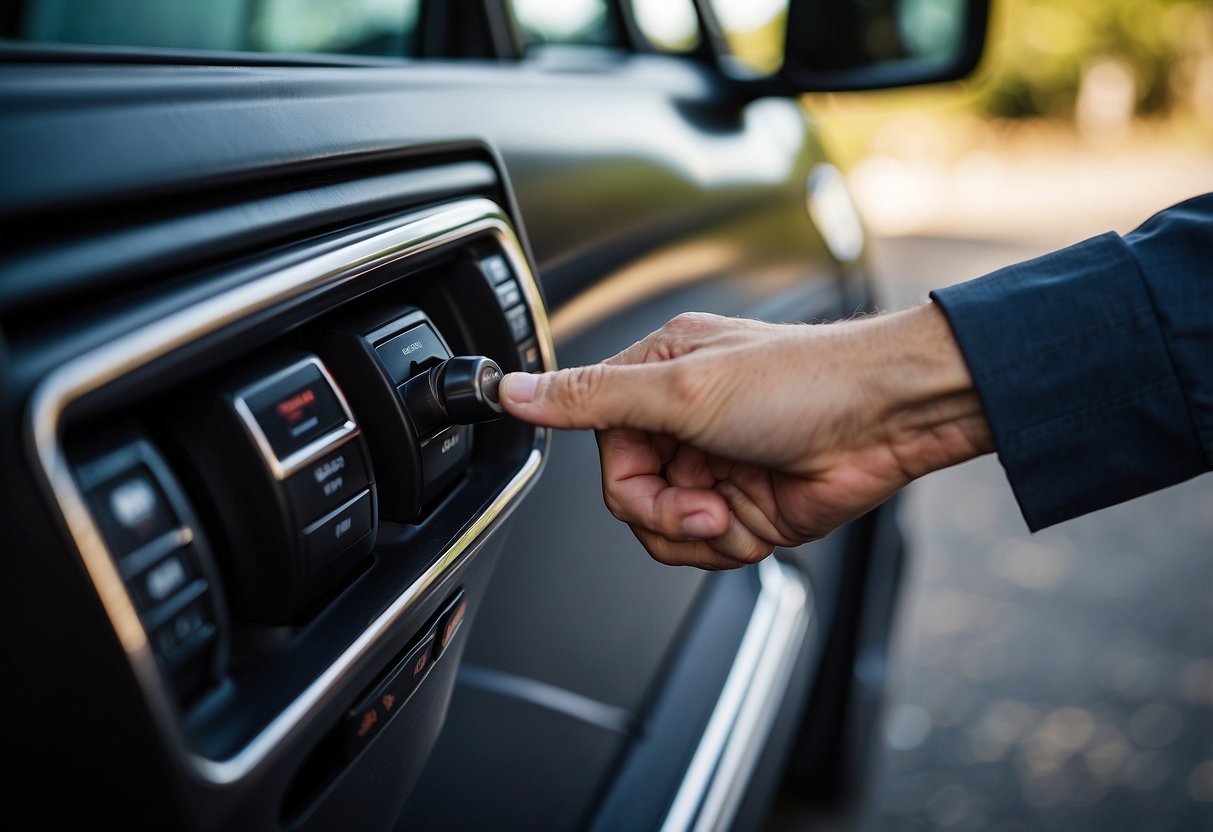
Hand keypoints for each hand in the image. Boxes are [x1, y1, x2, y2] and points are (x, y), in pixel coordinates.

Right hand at [499, 307, 992, 569]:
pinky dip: (730, 544)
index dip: (621, 474)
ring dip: (698, 531)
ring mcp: (711, 467)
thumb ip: (590, 398)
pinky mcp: (742, 507)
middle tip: (701, 499)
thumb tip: (513, 389)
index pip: (596, 441)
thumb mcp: (681, 387)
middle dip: (664, 511)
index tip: (642, 481)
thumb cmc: (802, 382)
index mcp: (656, 377)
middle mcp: (680, 422)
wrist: (887, 421)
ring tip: (733, 507)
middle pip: (628, 496)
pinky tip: (757, 516)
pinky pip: (705, 548)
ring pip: (662, 531)